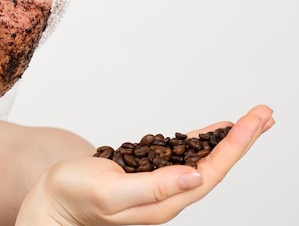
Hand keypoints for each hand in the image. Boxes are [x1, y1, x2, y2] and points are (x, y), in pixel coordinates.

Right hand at [16, 105, 273, 225]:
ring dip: (227, 140)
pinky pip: (181, 155)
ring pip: (202, 159)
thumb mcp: (110, 193)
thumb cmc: (74, 196)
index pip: (211, 172)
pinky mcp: (145, 173)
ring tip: (250, 121)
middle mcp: (167, 195)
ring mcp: (158, 184)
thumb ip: (152, 187)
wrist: (52, 200)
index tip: (253, 121)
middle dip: (241, 139)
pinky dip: (200, 140)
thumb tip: (194, 175)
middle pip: (215, 165)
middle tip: (264, 114)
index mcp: (163, 202)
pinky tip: (210, 132)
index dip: (235, 146)